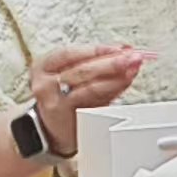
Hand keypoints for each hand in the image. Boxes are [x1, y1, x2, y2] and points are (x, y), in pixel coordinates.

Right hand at [27, 43, 149, 152]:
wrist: (52, 128)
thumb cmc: (64, 95)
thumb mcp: (72, 74)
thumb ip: (96, 61)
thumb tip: (125, 50)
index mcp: (44, 66)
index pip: (70, 53)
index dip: (97, 50)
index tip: (119, 48)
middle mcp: (45, 84)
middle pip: (82, 71)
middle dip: (111, 63)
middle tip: (133, 58)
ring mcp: (55, 104)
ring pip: (90, 89)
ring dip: (116, 79)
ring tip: (132, 72)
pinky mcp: (69, 119)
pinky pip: (95, 105)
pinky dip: (112, 94)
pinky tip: (124, 87)